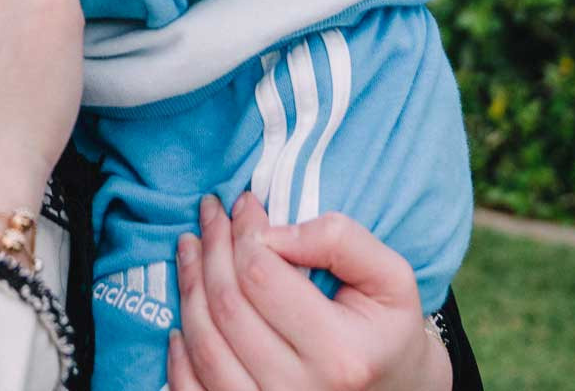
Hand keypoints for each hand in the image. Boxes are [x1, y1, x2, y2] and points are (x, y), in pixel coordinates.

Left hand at [167, 195, 449, 390]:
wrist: (394, 390)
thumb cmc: (387, 329)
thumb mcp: (390, 277)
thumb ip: (342, 241)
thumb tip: (274, 231)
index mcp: (339, 354)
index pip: (262, 276)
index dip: (245, 231)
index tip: (244, 203)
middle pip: (227, 306)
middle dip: (211, 248)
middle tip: (209, 213)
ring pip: (205, 343)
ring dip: (189, 286)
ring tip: (190, 247)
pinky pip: (193, 389)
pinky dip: (179, 353)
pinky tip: (181, 317)